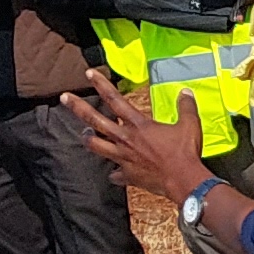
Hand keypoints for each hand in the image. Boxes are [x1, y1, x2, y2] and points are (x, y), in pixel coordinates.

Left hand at [59, 74, 213, 206]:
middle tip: (64, 98)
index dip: (101, 84)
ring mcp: (124, 158)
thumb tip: (186, 92)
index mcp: (139, 125)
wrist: (183, 180)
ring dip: (89, 139)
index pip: (115, 100)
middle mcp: (126, 139)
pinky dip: (115, 173)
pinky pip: (115, 174)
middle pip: (95, 121)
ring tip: (84, 135)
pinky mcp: (128, 175)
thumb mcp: (190, 124)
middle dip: (78, 108)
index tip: (89, 74)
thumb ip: (186, 107)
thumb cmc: (185, 152)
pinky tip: (115, 173)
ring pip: (97, 146)